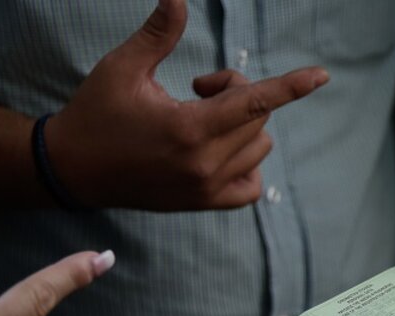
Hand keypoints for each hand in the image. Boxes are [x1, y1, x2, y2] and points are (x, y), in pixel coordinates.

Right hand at [45, 0, 328, 210]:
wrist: (72, 170)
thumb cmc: (96, 113)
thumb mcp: (123, 67)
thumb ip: (158, 33)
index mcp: (189, 129)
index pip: (255, 102)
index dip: (291, 86)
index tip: (321, 75)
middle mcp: (205, 163)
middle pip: (258, 118)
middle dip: (237, 92)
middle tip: (199, 87)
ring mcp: (207, 188)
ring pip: (259, 146)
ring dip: (244, 125)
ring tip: (202, 116)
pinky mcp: (205, 203)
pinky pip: (252, 185)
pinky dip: (248, 163)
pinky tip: (222, 148)